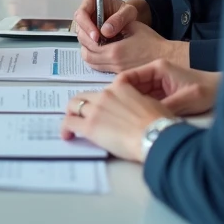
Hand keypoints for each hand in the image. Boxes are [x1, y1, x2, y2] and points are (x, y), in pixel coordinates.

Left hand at [60, 86, 174, 161]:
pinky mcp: (90, 126)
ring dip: (71, 115)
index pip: (103, 91)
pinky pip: (70, 123)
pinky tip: (67, 135)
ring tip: (71, 126)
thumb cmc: (158, 122)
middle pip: (83, 96)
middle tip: (79, 116)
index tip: (100, 109)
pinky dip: (65, 128)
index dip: (99, 101)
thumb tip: (135, 108)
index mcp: (120, 87)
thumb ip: (136, 101)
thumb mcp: (150, 103)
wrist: (154, 135)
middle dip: (79, 106)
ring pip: (74, 106)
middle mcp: (105, 95)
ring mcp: (95, 109)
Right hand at [73, 0, 148, 44]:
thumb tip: (106, 31)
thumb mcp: (128, 12)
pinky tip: (104, 51)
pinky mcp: (89, 36)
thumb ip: (119, 19)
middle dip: (89, 38)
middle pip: (79, 27)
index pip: (81, 13)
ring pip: (82, 37)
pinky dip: (94, 50)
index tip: (96, 36)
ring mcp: (86, 25)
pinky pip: (87, 44)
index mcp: (91, 0)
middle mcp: (86, 12)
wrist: (131, 21)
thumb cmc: (128, 13)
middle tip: (101, 45)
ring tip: (106, 48)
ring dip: (92, 45)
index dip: (86, 25)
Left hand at [79, 21, 189, 73]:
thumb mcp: (133, 26)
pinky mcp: (120, 73)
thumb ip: (115, 25)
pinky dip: (97, 60)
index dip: (86, 35)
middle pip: (88, 56)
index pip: (90, 44)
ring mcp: (116, 70)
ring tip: (95, 43)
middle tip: (89, 36)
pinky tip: (103, 51)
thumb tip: (102, 26)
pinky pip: (102, 68)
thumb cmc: (152, 42)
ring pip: (93, 64)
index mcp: (115, 51)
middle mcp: (113, 63)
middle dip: (85, 45)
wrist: (166, 57)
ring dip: (90, 53)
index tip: (89, 28)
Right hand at [116, 59, 220, 115]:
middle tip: (113, 116)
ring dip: (131, 105)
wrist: (223, 90)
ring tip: (122, 120)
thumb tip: (147, 119)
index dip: (117, 90)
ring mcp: (158, 84)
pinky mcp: (163, 94)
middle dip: (122, 100)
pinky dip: (141, 109)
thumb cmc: (208, 90)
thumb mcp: (187, 99)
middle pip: (130, 87)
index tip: (110, 104)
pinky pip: (146, 101)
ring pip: (137, 95)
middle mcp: (155, 74)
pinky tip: (138, 121)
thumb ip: (167, 107)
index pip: (128, 76)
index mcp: (157, 68)